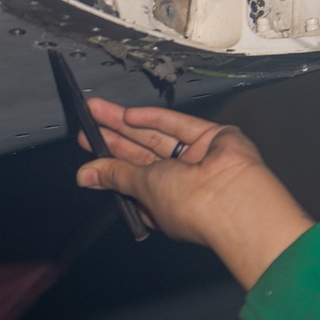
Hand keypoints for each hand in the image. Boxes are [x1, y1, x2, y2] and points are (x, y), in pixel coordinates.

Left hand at [77, 100, 313, 289]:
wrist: (233, 200)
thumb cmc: (191, 208)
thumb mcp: (143, 189)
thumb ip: (116, 175)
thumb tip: (86, 176)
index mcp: (163, 204)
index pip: (131, 178)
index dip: (109, 162)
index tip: (88, 148)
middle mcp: (179, 182)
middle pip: (141, 153)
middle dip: (113, 136)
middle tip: (88, 121)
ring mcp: (196, 160)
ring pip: (156, 135)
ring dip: (126, 123)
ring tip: (97, 110)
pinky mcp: (211, 138)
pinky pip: (178, 125)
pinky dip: (154, 118)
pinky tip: (129, 114)